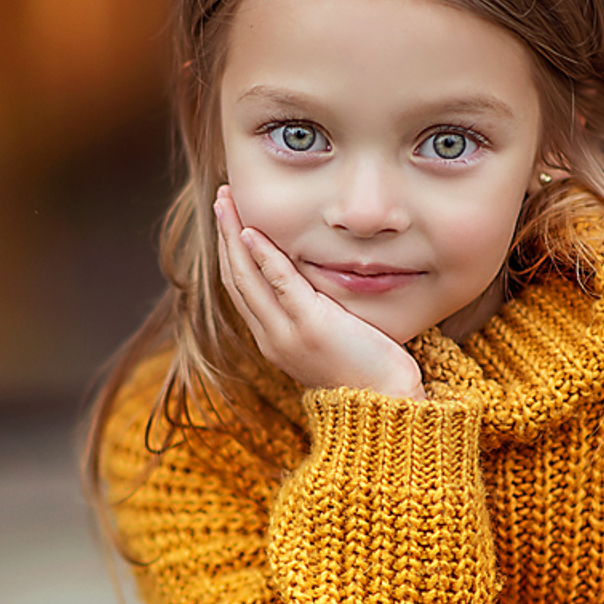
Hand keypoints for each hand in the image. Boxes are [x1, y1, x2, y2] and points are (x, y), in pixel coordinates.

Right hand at [215, 187, 425, 399]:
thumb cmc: (369, 374)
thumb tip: (319, 286)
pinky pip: (280, 284)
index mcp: (274, 341)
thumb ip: (318, 314)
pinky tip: (252, 231)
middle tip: (221, 199)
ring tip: (226, 201)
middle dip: (225, 235)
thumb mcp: (333, 340)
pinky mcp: (311, 326)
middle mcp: (272, 338)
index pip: (242, 290)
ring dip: (234, 235)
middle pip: (236, 278)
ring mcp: (287, 334)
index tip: (229, 220)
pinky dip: (263, 257)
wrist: (383, 404)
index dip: (231, 252)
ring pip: (247, 277)